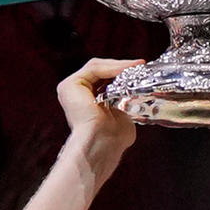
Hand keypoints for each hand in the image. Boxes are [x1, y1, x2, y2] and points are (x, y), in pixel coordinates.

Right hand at [47, 57, 144, 185]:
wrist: (103, 144)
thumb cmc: (113, 138)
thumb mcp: (121, 114)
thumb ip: (122, 102)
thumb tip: (133, 97)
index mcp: (85, 103)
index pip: (103, 80)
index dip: (120, 73)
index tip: (139, 70)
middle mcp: (75, 95)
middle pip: (100, 71)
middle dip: (120, 67)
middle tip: (139, 65)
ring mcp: (70, 89)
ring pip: (97, 67)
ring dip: (118, 66)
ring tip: (135, 66)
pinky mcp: (70, 85)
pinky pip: (94, 69)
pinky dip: (112, 68)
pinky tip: (126, 70)